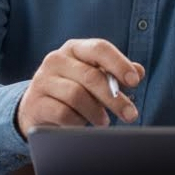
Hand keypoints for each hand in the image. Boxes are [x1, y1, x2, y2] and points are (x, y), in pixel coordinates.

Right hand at [16, 38, 142, 136]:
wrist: (36, 108)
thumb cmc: (72, 89)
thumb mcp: (94, 77)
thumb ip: (115, 73)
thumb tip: (138, 71)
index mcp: (75, 48)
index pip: (99, 48)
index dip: (119, 63)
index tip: (135, 81)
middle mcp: (56, 59)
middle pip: (91, 76)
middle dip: (114, 98)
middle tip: (130, 114)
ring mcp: (43, 80)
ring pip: (77, 95)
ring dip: (95, 112)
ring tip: (104, 122)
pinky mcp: (36, 103)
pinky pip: (63, 113)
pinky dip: (78, 122)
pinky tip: (82, 126)